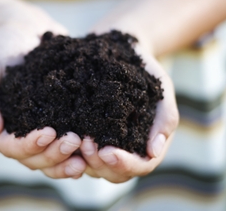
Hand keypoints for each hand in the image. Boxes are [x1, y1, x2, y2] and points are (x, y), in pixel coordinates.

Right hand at [0, 3, 85, 178]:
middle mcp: (21, 135)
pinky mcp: (62, 120)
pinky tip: (97, 144)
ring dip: (69, 160)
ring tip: (89, 153)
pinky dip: (82, 148)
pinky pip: (69, 140)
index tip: (48, 133)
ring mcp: (42, 129)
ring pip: (54, 157)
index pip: (12, 148)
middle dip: (55, 155)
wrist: (23, 32)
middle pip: (36, 159)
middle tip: (74, 141)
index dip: (29, 146)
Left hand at [80, 25, 178, 182]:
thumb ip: (165, 119)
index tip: (107, 152)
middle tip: (86, 144)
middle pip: (113, 174)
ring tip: (72, 139)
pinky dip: (69, 151)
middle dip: (99, 164)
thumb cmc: (146, 71)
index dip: (124, 165)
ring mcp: (105, 145)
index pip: (139, 167)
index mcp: (147, 145)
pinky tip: (60, 136)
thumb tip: (154, 151)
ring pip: (93, 168)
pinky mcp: (86, 134)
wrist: (121, 51)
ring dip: (82, 160)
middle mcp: (125, 150)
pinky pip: (78, 152)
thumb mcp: (162, 90)